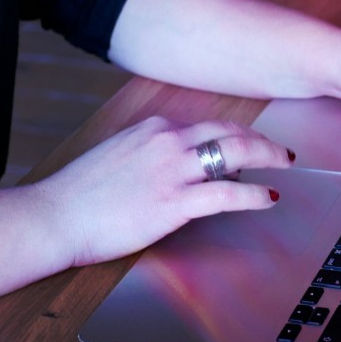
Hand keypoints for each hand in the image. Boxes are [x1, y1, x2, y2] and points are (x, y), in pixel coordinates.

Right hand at [36, 117, 291, 266]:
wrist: (57, 215)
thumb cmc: (80, 193)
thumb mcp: (118, 156)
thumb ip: (150, 153)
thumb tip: (177, 164)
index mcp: (153, 128)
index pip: (206, 126)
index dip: (233, 135)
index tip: (248, 143)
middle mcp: (167, 140)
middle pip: (230, 131)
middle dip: (261, 139)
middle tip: (280, 150)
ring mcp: (173, 170)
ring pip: (236, 153)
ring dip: (267, 157)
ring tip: (283, 164)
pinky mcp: (174, 202)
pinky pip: (228, 195)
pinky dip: (255, 195)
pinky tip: (268, 198)